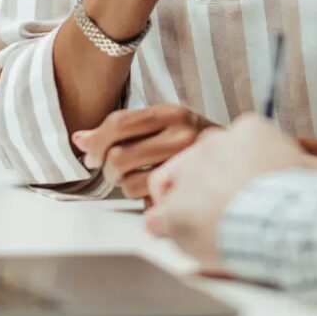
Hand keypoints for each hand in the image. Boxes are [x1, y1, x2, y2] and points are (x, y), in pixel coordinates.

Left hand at [71, 104, 217, 199]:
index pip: (119, 124)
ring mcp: (187, 165)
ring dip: (123, 187)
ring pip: (130, 183)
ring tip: (134, 180)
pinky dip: (142, 200)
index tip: (90, 155)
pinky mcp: (187, 192)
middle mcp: (182, 135)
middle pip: (119, 157)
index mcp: (171, 113)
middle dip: (107, 169)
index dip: (96, 142)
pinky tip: (151, 192)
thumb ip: (120, 128)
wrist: (237, 161)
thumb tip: (79, 139)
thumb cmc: (192, 142)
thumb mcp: (161, 124)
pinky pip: (147, 202)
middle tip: (112, 171)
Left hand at [143, 114, 316, 265]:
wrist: (296, 222)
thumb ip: (314, 167)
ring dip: (184, 209)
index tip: (240, 192)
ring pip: (171, 189)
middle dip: (201, 189)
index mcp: (248, 131)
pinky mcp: (178, 210)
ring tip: (206, 229)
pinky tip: (185, 239)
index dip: (226, 173)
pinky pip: (156, 220)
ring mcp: (191, 177)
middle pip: (192, 163)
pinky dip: (166, 231)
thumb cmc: (312, 201)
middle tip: (219, 213)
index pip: (221, 146)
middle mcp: (213, 145)